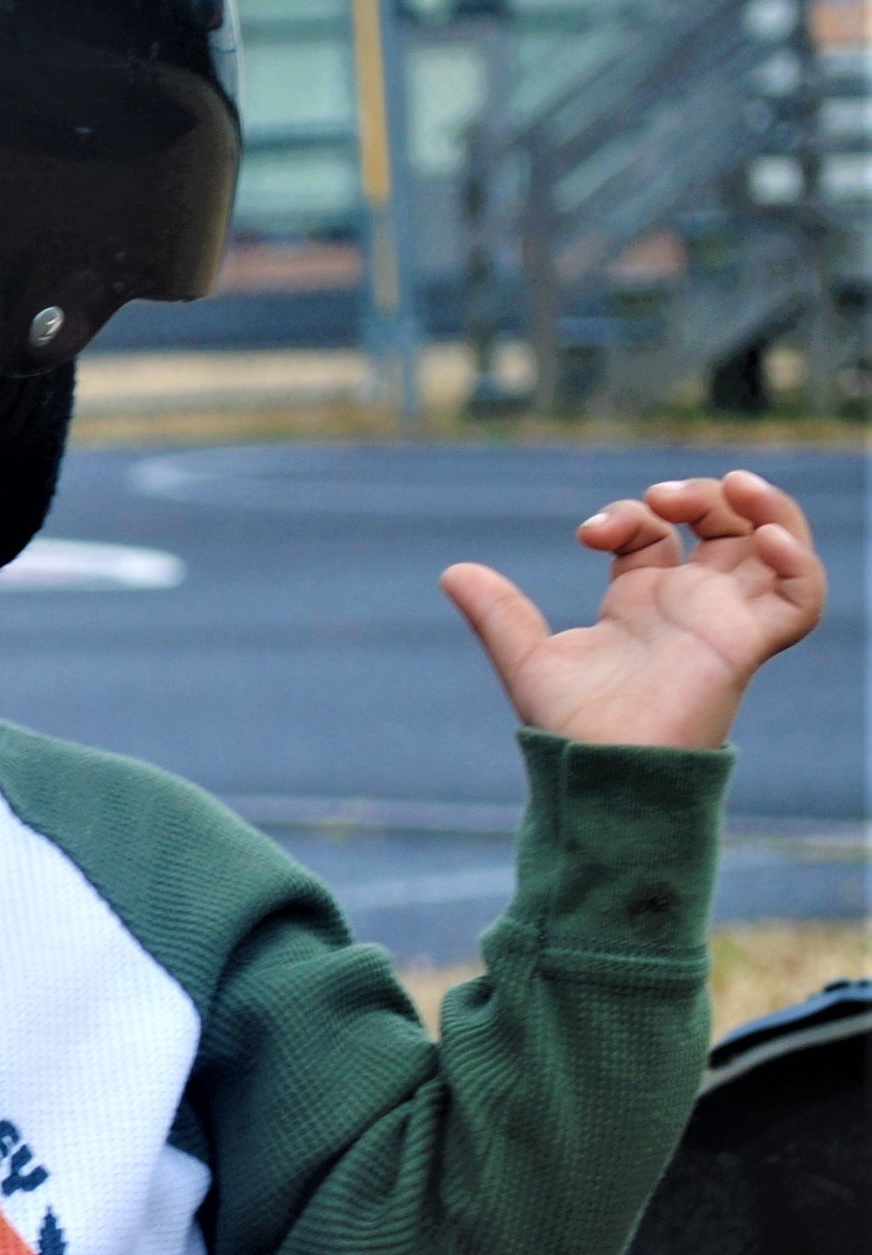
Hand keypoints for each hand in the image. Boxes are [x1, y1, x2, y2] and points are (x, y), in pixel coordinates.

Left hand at [439, 469, 825, 749]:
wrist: (598, 769)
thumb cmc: (570, 726)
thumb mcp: (526, 657)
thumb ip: (498, 612)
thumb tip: (452, 572)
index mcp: (640, 602)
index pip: (653, 532)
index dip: (627, 513)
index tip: (588, 534)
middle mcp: (688, 606)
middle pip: (722, 526)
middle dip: (701, 493)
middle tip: (661, 497)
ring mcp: (723, 621)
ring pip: (775, 548)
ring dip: (766, 507)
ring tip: (737, 485)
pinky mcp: (746, 643)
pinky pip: (801, 598)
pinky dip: (798, 561)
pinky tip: (769, 535)